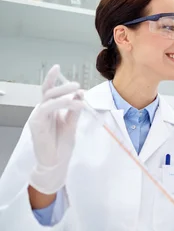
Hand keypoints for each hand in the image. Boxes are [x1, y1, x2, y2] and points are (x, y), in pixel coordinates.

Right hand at [29, 65, 83, 194]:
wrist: (56, 162)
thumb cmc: (62, 145)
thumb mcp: (72, 124)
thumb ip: (74, 109)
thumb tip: (79, 93)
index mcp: (50, 110)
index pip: (49, 91)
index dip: (52, 79)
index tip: (58, 67)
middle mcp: (42, 111)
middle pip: (49, 92)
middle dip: (63, 86)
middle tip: (77, 85)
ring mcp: (38, 116)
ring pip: (49, 98)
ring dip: (64, 93)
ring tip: (78, 92)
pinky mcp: (36, 123)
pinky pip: (48, 108)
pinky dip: (62, 103)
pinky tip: (74, 104)